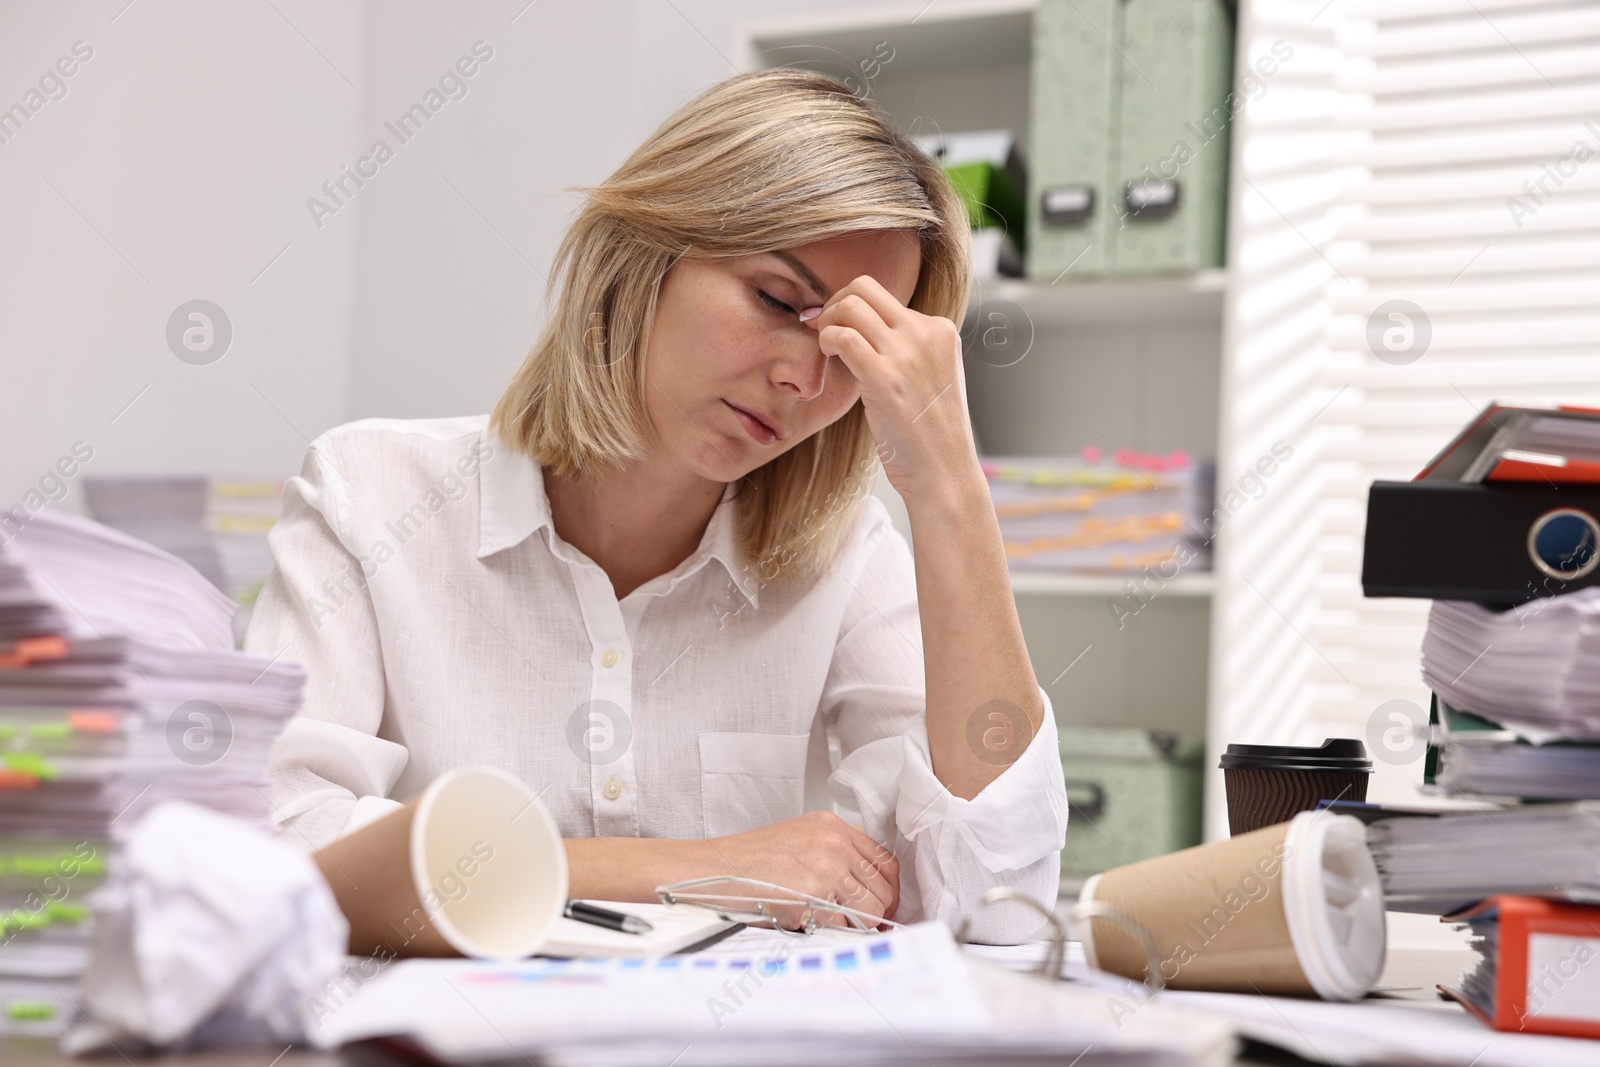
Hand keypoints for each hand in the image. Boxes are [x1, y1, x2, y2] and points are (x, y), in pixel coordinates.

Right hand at [712, 811, 898, 927]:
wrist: (716, 869)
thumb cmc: (751, 861)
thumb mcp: (799, 839)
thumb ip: (833, 853)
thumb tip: (864, 888)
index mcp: (832, 826)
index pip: (885, 860)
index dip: (888, 888)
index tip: (883, 903)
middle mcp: (835, 842)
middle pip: (882, 886)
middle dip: (876, 911)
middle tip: (862, 924)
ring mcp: (827, 867)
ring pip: (870, 908)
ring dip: (857, 924)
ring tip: (832, 924)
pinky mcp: (816, 894)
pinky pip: (845, 924)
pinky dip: (835, 932)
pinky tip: (814, 924)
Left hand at [801, 278, 980, 502]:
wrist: (945, 473)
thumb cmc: (930, 436)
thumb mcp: (929, 379)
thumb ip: (905, 352)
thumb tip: (864, 334)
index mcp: (940, 330)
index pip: (885, 296)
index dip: (852, 307)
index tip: (837, 327)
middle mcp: (927, 333)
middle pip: (865, 287)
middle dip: (835, 303)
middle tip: (823, 331)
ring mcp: (907, 353)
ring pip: (851, 305)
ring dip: (827, 321)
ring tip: (825, 348)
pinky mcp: (886, 377)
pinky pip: (842, 336)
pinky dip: (826, 342)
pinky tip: (828, 360)